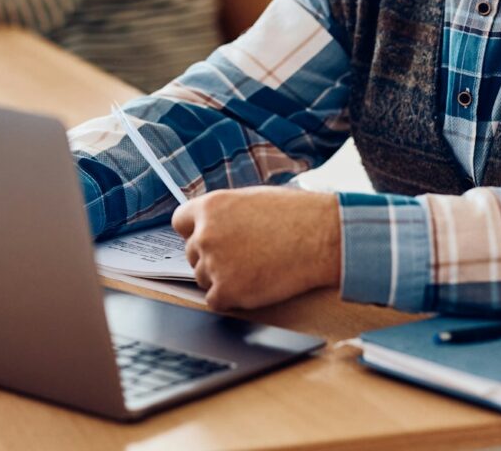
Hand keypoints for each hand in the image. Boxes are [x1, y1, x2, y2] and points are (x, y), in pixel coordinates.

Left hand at [172, 187, 340, 310]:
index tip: (205, 238)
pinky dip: (231, 298)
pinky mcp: (227, 291)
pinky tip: (253, 284)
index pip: (180, 222)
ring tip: (254, 267)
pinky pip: (215, 301)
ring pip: (203, 278)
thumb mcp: (251, 199)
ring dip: (222, 277)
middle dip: (212, 256)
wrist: (320, 237)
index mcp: (211, 206)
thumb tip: (208, 225)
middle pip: (192, 253)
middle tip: (242, 255)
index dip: (194, 230)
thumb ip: (224, 213)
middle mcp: (206, 234)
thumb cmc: (294, 215)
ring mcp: (214, 264)